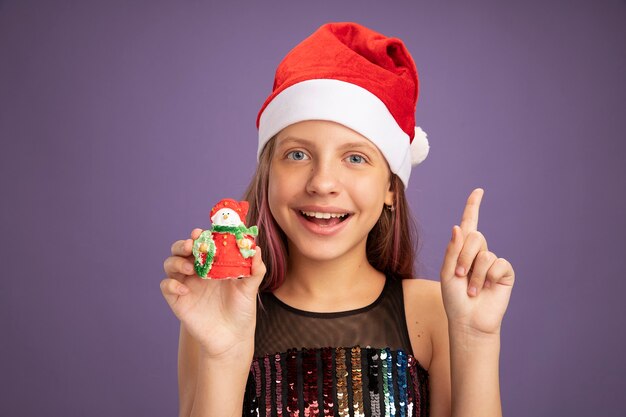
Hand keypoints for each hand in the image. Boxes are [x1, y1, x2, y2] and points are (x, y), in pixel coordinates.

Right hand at [160, 228, 265, 357]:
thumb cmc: (242, 310)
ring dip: (176, 261)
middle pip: (181, 249)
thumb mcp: (250, 288)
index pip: (201, 243)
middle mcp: (196, 271)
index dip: (199, 235)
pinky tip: (184, 289)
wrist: (233, 337)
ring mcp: (186, 284)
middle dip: (183, 244)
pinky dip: (170, 284)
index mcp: (212, 264)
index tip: (202, 232)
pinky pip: (166, 287)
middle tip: (192, 245)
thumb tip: (255, 248)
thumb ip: (255, 269)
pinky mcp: (178, 300)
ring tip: (190, 268)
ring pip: (170, 264)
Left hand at [440, 189, 514, 335]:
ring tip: (471, 289)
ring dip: (473, 273)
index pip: (469, 223)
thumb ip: (452, 250)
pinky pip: (498, 264)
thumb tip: (458, 227)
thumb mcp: (447, 273)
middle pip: (475, 236)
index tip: (479, 191)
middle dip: (463, 256)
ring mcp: (493, 262)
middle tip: (459, 276)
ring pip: (484, 253)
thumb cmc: (454, 299)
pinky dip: (488, 277)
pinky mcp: (505, 273)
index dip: (474, 207)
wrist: (468, 321)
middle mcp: (479, 252)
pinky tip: (485, 288)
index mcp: (462, 250)